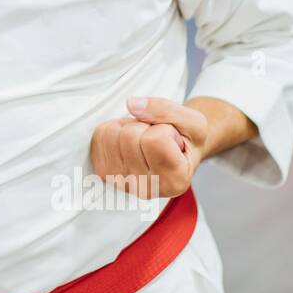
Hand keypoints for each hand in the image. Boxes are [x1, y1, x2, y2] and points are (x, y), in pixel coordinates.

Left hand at [88, 96, 209, 198]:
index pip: (155, 140)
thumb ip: (165, 109)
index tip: (173, 139)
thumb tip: (131, 104)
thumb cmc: (188, 140)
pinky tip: (130, 142)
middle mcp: (146, 189)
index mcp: (175, 180)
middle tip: (156, 137)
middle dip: (144, 126)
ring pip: (111, 133)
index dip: (164, 128)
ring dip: (128, 126)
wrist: (178, 154)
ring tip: (144, 139)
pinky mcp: (104, 173)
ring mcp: (121, 183)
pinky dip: (115, 129)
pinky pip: (99, 135)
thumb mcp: (192, 121)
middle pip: (129, 135)